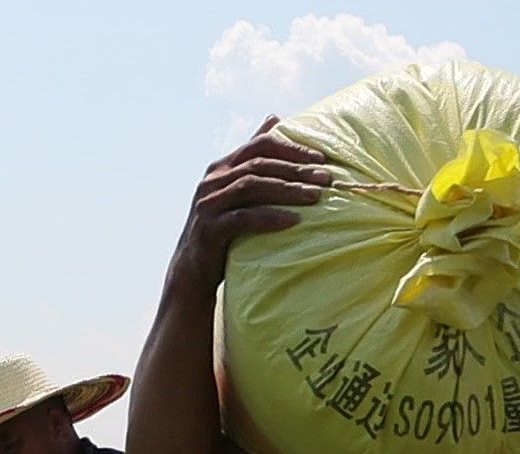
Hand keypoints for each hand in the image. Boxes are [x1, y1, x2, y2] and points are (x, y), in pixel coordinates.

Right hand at [166, 117, 331, 295]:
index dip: (291, 148)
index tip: (321, 158)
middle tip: (326, 178)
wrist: (192, 270)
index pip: (259, 146)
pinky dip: (270, 218)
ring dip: (287, 190)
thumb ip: (252, 159)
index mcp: (220, 168)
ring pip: (251, 187)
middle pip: (258, 165)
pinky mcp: (208, 229)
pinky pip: (243, 218)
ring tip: (315, 197)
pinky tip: (293, 221)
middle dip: (295, 170)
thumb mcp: (236, 191)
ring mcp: (208, 204)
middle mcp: (211, 181)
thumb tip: (274, 117)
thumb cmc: (222, 231)